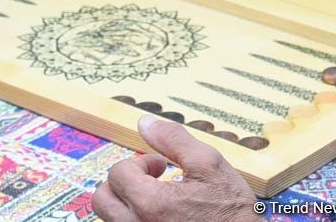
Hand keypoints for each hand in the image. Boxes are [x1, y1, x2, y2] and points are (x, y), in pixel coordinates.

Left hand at [92, 115, 255, 221]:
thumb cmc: (233, 214)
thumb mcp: (210, 166)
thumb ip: (174, 140)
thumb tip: (144, 123)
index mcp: (150, 204)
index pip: (117, 174)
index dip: (139, 163)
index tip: (161, 166)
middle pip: (103, 200)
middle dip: (122, 183)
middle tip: (150, 181)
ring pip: (112, 221)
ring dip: (126, 204)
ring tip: (156, 199)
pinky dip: (134, 221)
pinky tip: (161, 217)